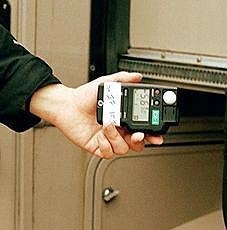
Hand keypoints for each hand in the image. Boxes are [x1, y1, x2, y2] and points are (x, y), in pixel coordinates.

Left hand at [28, 71, 163, 157]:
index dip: (152, 135)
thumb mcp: (106, 83)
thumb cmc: (84, 97)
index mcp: (124, 119)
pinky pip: (108, 153)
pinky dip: (105, 144)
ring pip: (123, 148)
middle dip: (140, 141)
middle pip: (138, 144)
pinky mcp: (98, 147)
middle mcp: (118, 131)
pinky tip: (99, 135)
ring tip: (107, 125)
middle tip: (137, 134)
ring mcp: (108, 140)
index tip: (157, 134)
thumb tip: (137, 76)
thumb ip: (123, 79)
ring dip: (116, 137)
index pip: (144, 130)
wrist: (66, 105)